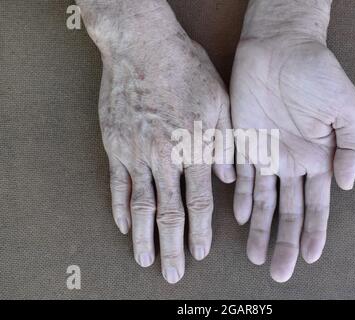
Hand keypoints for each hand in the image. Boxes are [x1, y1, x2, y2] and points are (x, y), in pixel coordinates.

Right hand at [77, 0, 234, 283]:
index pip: (199, 202)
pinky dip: (119, 207)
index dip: (200, 231)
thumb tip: (229, 178)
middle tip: (173, 273)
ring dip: (143, 236)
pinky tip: (123, 225)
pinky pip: (117, 183)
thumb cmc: (186, 69)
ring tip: (144, 259)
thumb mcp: (220, 101)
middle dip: (172, 246)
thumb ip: (227, 142)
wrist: (142, 45)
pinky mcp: (115, 143)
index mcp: (194, 147)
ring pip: (140, 204)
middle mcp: (164, 156)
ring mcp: (136, 151)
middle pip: (168, 212)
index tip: (200, 252)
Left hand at [231, 0, 354, 281]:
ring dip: (259, 228)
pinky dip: (238, 196)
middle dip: (283, 241)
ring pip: (261, 200)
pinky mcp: (241, 141)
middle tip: (279, 271)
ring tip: (256, 255)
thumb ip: (352, 148)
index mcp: (318, 157)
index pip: (315, 204)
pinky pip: (238, 175)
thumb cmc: (316, 72)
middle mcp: (290, 161)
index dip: (313, 231)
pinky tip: (239, 217)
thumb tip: (346, 185)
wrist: (279, 45)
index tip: (310, 257)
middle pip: (286, 210)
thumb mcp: (347, 109)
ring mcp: (264, 153)